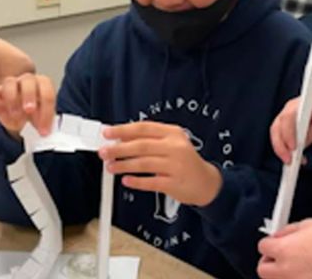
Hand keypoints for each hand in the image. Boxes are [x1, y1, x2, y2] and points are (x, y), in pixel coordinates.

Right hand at [0, 73, 55, 136]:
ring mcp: (10, 85)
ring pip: (9, 82)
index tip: (44, 129)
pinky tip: (2, 116)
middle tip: (29, 111)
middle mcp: (26, 81)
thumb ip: (42, 122)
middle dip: (29, 95)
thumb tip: (45, 131)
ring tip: (16, 116)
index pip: (47, 91)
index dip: (47, 110)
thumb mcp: (40, 119)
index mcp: (42, 84)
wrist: (16, 114)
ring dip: (12, 99)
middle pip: (28, 79)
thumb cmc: (32, 113)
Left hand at [99, 121, 221, 206]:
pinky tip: (126, 180)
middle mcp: (175, 147)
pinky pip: (151, 182)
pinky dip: (137, 182)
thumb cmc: (185, 162)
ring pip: (144, 163)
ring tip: (111, 167)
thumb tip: (120, 139)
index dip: (122, 130)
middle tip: (104, 152)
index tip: (107, 133)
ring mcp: (176, 166)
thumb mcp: (171, 143)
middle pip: (141, 146)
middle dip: (119, 149)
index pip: (143, 128)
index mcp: (173, 133)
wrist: (207, 182)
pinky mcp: (175, 184)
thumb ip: (149, 140)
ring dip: (124, 165)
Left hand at [257, 218, 311, 278]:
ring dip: (282, 274)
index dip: (271, 243)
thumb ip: (288, 231)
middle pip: (263, 270)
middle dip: (271, 263)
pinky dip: (297, 278)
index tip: (276, 244)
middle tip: (281, 258)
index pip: (263, 246)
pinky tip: (308, 273)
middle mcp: (285, 270)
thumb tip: (280, 235)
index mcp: (283, 250)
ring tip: (297, 267)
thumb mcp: (308, 224)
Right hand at [270, 87, 311, 163]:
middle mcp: (292, 107)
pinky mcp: (288, 121)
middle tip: (289, 160)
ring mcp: (288, 113)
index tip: (293, 148)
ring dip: (280, 148)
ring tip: (290, 162)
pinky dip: (283, 147)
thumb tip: (301, 145)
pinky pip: (281, 134)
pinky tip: (292, 157)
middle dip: (281, 145)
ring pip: (276, 132)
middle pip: (278, 125)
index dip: (288, 133)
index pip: (289, 116)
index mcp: (304, 102)